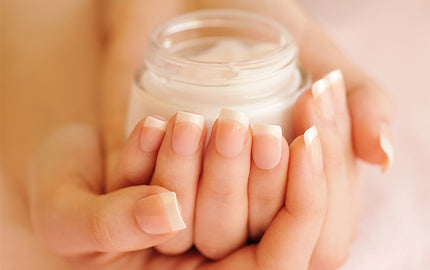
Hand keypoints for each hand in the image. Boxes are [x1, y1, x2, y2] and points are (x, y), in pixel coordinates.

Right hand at [29, 115, 327, 268]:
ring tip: (194, 118)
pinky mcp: (207, 182)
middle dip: (252, 170)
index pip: (274, 263)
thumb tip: (165, 211)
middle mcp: (209, 258)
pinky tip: (167, 119)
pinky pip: (231, 167)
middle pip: (258, 224)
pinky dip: (209, 140)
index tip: (302, 143)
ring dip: (233, 153)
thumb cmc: (64, 202)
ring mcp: (210, 220)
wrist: (67, 170)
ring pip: (251, 196)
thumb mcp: (69, 221)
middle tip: (228, 122)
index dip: (301, 206)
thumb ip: (111, 225)